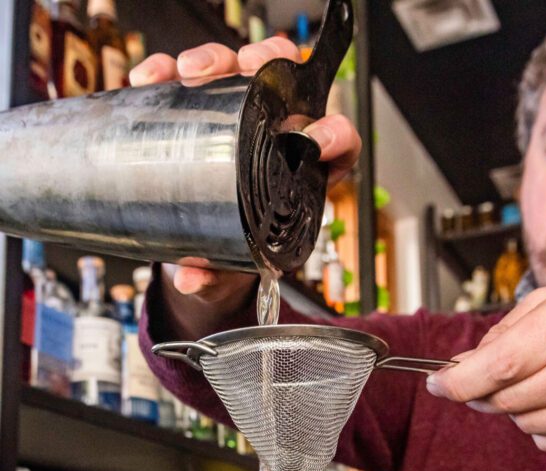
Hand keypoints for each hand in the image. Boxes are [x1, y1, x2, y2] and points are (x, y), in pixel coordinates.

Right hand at [130, 38, 360, 296]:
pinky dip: (167, 72)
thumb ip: (214, 274)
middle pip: (285, 86)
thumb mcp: (229, 267)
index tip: (315, 139)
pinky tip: (151, 78)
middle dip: (266, 69)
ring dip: (214, 61)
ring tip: (188, 72)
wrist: (204, 252)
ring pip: (238, 70)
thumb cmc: (234, 255)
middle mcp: (275, 136)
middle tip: (244, 75)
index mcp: (302, 174)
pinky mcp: (201, 110)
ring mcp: (238, 118)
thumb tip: (191, 276)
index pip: (336, 142)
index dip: (334, 134)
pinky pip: (189, 80)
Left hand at [426, 279, 545, 457]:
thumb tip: (461, 367)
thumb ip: (507, 332)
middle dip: (489, 393)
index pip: (501, 366)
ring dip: (521, 410)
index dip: (460, 381)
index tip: (437, 384)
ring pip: (529, 425)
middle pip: (510, 399)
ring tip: (545, 382)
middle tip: (492, 380)